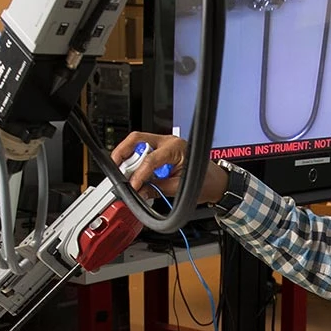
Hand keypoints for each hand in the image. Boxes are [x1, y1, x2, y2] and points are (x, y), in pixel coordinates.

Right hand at [109, 130, 227, 204]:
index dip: (138, 174)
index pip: (150, 160)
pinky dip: (134, 160)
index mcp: (176, 149)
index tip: (132, 185)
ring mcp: (165, 143)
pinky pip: (143, 151)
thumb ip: (156, 189)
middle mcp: (169, 142)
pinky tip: (132, 172)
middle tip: (114, 166)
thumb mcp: (179, 189)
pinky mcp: (162, 149)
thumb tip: (138, 191)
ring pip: (138, 143)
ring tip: (122, 172)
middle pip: (137, 139)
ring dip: (127, 156)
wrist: (216, 181)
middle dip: (122, 152)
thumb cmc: (204, 182)